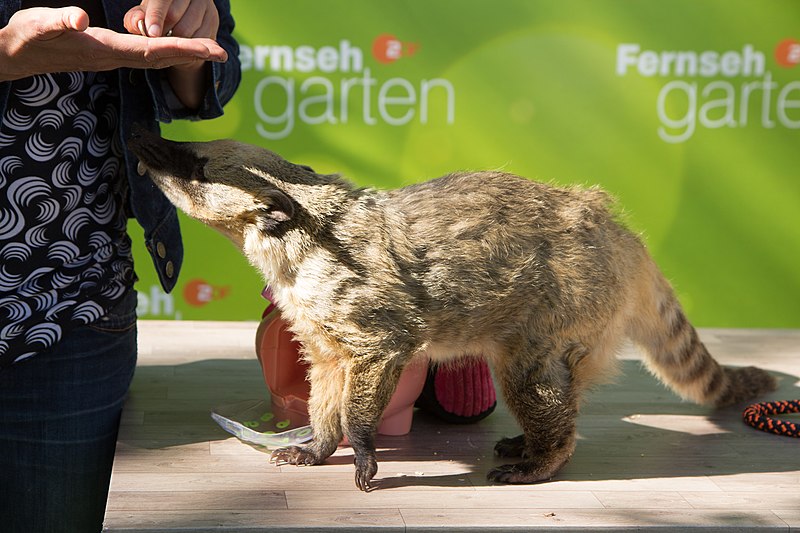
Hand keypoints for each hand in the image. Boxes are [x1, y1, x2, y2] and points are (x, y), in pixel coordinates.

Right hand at [0, 7, 226, 81]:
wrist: (16, 55)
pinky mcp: (109, 54)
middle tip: (223, 52)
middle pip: (163, 58)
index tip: (208, 48)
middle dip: (193, 54)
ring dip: (184, 54)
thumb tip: (81, 18)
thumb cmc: (27, 37)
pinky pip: (146, 56)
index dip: (183, 48)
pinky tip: (178, 49)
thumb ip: (59, 20)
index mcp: (106, 50)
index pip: (153, 50)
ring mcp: (113, 58)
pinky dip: (167, 52)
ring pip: (157, 58)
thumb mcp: (39, 23)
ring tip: (210, 51)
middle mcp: (115, 58)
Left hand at [124, 0, 219, 39]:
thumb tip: (136, 24)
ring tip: (167, 41)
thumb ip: (136, 17)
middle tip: (155, 39)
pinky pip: (198, 40)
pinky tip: (181, 44)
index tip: (152, 34)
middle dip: (162, 31)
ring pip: (187, 30)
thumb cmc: (158, 13)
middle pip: (174, 16)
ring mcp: (205, 5)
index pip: (162, 0)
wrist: (183, 15)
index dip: (156, 16)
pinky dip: (187, 46)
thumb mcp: (145, 13)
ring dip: (174, 41)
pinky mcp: (213, 19)